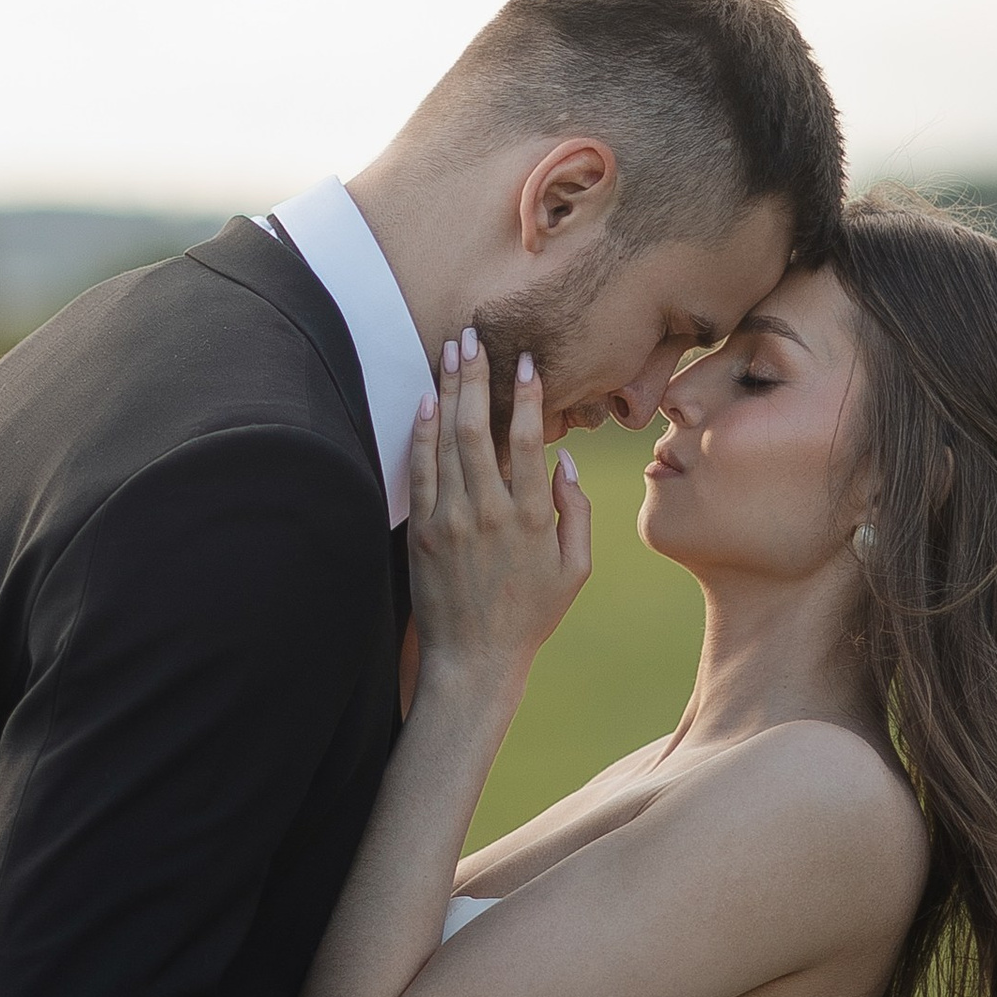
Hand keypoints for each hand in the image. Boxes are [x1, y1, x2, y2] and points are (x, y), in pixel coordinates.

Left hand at [407, 326, 591, 701]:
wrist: (474, 660)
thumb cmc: (530, 615)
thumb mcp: (574, 570)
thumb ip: (576, 513)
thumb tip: (563, 461)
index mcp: (531, 517)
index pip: (527, 439)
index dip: (527, 395)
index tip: (526, 360)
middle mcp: (488, 512)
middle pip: (480, 427)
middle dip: (476, 376)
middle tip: (473, 336)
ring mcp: (450, 520)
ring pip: (447, 440)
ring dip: (447, 391)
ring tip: (449, 352)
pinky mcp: (422, 531)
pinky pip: (421, 471)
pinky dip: (422, 433)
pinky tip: (425, 402)